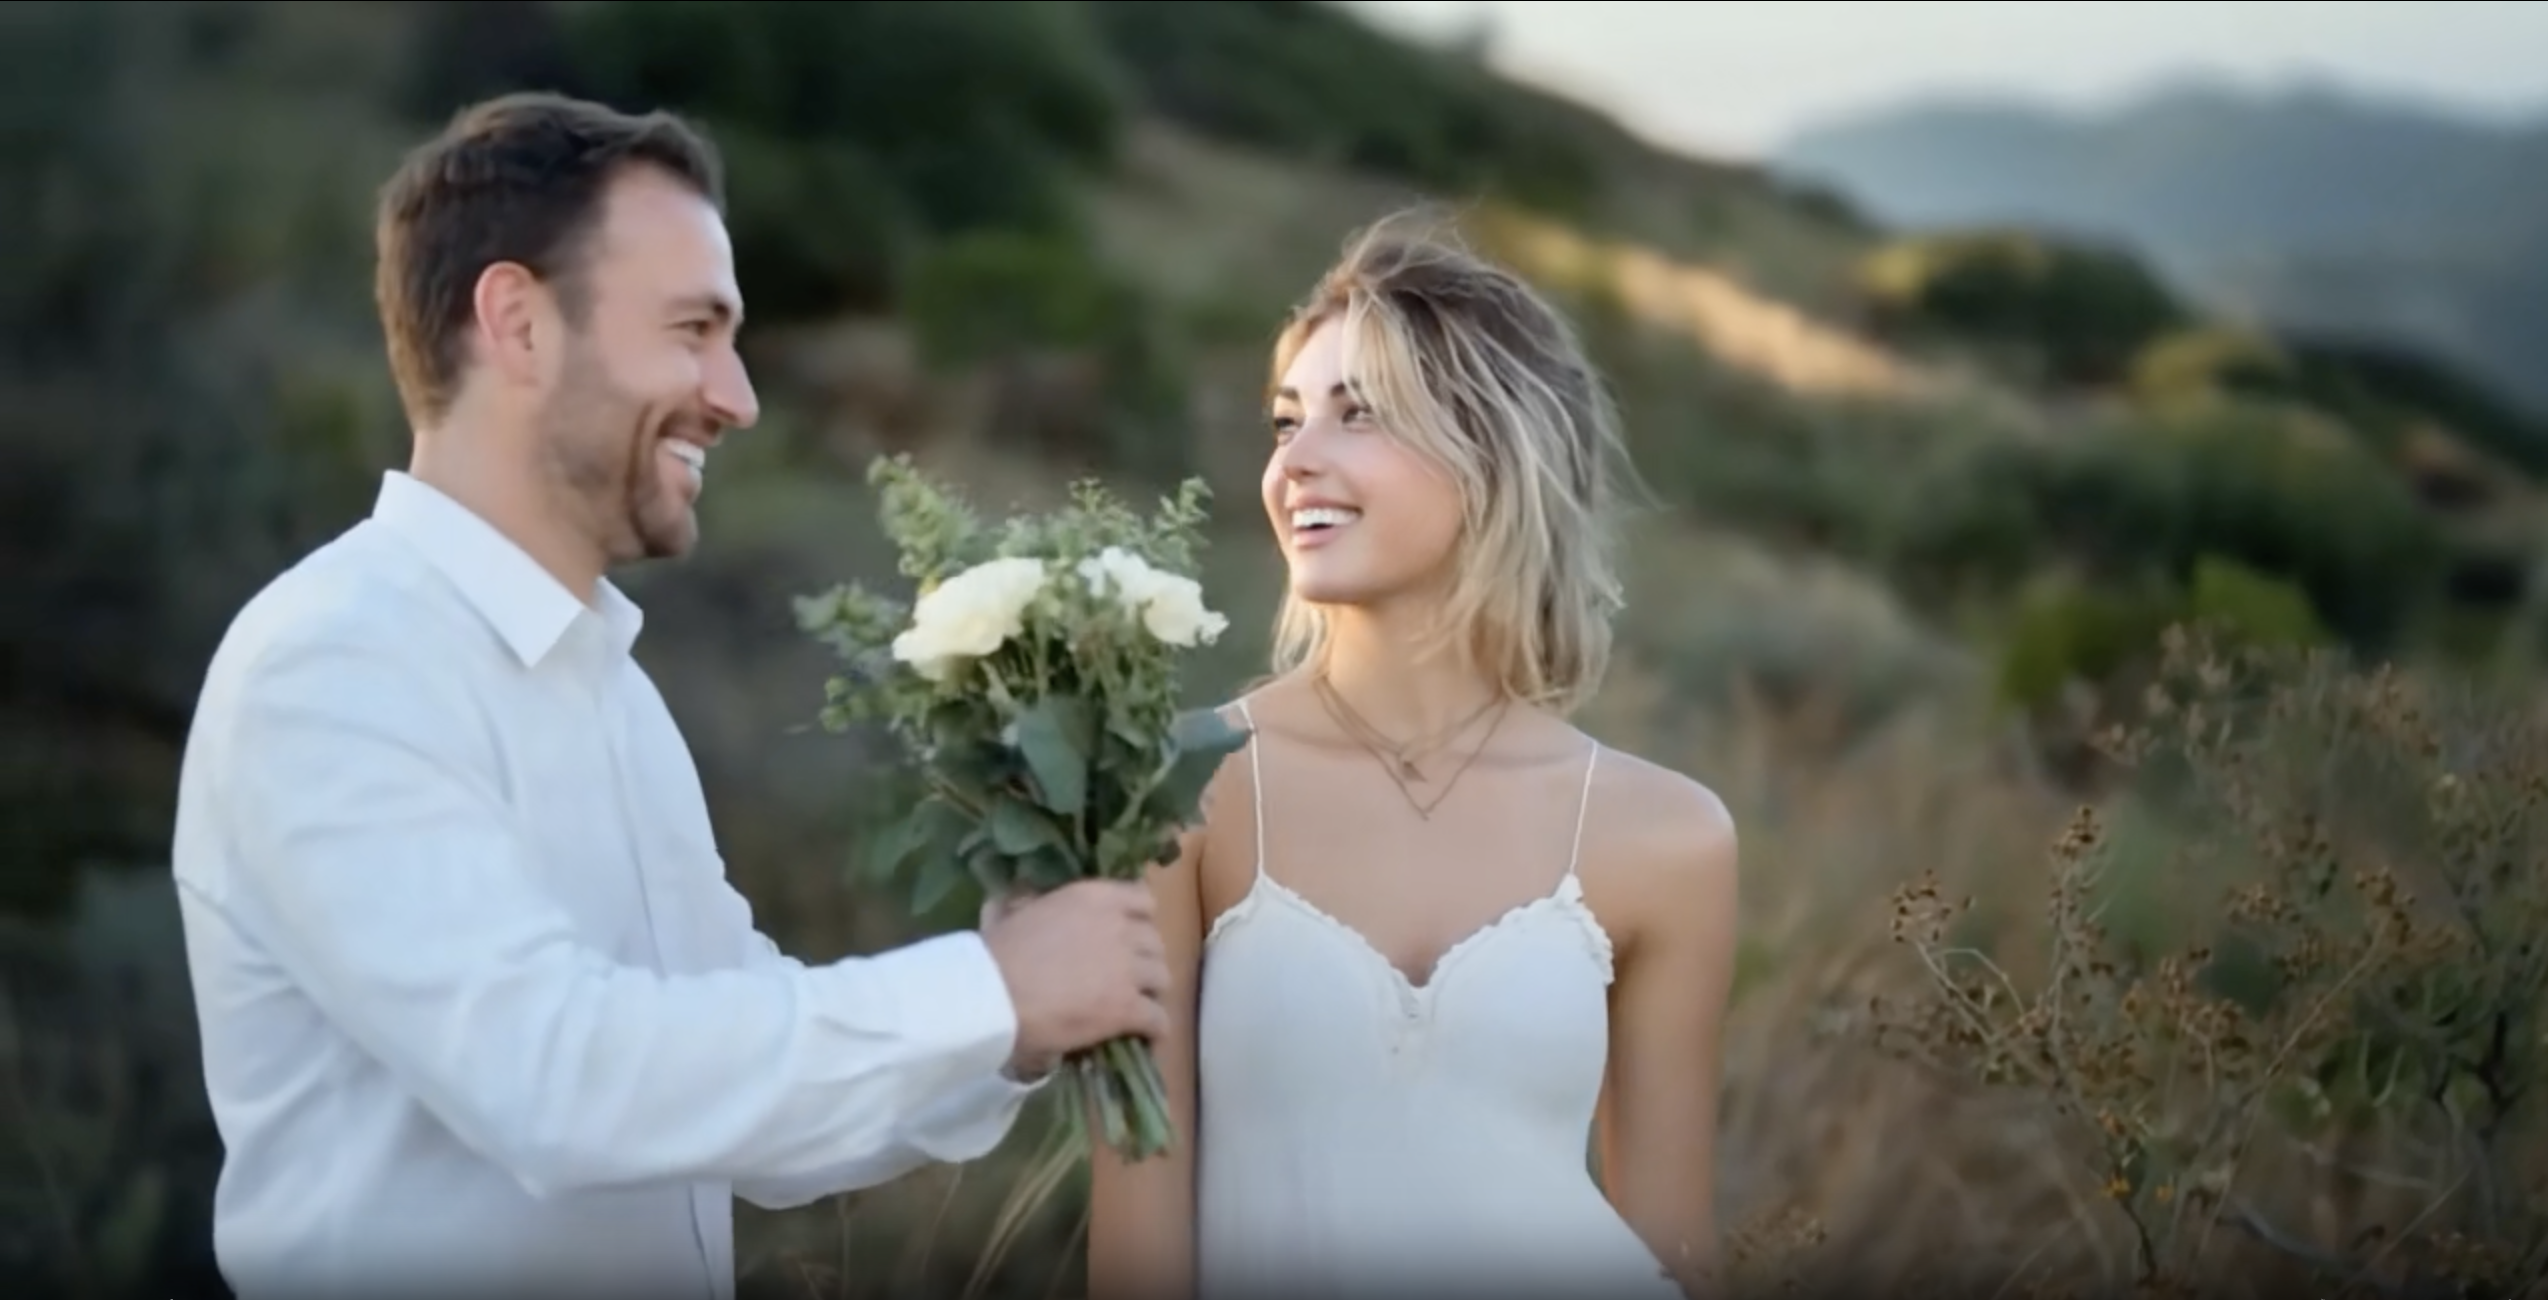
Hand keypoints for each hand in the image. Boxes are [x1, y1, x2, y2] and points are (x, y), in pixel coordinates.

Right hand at [980, 880, 1169, 1076]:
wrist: (993, 993)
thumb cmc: (997, 951)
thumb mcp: (1019, 909)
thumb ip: (1037, 902)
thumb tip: (1031, 901)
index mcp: (1095, 898)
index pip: (1142, 900)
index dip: (1139, 920)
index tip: (1128, 934)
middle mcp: (1121, 927)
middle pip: (1155, 943)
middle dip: (1145, 959)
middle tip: (1129, 976)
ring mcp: (1128, 968)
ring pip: (1162, 979)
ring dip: (1151, 992)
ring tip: (1138, 1006)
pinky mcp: (1128, 1007)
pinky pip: (1158, 1018)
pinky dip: (1154, 1028)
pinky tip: (1145, 1036)